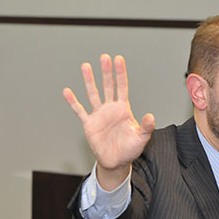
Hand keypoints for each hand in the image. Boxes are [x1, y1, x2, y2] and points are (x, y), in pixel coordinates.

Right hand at [63, 54, 154, 189]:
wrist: (116, 162)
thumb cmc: (130, 149)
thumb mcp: (141, 138)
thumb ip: (146, 127)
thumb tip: (151, 116)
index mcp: (123, 109)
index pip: (122, 87)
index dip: (120, 73)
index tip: (118, 59)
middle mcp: (111, 108)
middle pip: (108, 86)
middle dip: (106, 72)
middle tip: (104, 57)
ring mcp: (99, 115)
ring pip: (93, 94)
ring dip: (89, 80)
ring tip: (86, 66)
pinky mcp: (89, 124)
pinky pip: (80, 111)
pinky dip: (73, 102)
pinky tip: (67, 91)